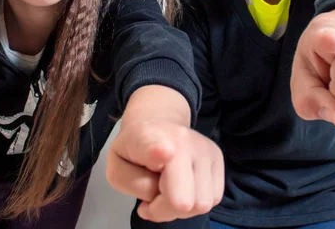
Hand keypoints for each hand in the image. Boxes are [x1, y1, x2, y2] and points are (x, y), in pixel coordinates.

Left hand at [106, 85, 223, 222]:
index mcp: (146, 137)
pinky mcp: (218, 156)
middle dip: (165, 209)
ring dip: (181, 207)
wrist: (157, 126)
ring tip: (168, 191)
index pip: (155, 145)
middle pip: (184, 201)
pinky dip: (196, 201)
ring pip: (202, 204)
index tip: (164, 152)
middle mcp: (182, 138)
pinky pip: (214, 198)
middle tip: (152, 198)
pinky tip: (182, 187)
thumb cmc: (133, 152)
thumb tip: (159, 189)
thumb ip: (130, 182)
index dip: (157, 151)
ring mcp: (204, 147)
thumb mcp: (115, 166)